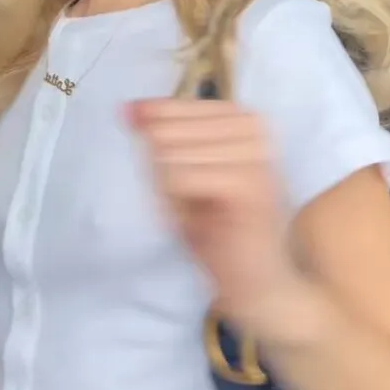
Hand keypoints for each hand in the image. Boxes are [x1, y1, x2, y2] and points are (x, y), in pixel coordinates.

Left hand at [127, 98, 306, 341]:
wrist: (261, 283)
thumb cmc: (220, 228)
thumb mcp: (182, 170)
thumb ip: (159, 136)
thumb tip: (128, 109)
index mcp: (242, 117)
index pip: (172, 106)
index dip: (156, 143)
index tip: (175, 177)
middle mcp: (253, 125)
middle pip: (165, 131)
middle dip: (163, 175)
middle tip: (194, 204)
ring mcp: (254, 151)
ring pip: (168, 154)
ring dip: (171, 195)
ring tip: (202, 214)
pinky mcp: (248, 181)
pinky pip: (179, 177)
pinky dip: (177, 205)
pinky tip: (203, 221)